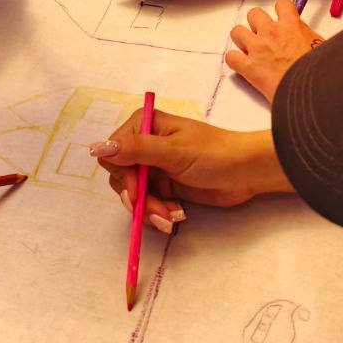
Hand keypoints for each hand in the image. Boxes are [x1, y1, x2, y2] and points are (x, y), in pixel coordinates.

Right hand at [90, 109, 288, 225]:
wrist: (246, 173)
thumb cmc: (213, 154)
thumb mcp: (173, 152)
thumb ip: (135, 150)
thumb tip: (96, 147)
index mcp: (145, 125)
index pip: (112, 153)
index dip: (122, 176)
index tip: (137, 192)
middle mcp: (146, 143)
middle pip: (120, 177)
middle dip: (139, 199)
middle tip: (159, 210)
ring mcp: (155, 166)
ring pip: (134, 195)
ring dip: (151, 210)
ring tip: (172, 218)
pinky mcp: (166, 185)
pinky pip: (149, 203)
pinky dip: (160, 213)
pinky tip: (177, 215)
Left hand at [226, 0, 321, 99]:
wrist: (314, 90)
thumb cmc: (321, 72)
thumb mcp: (323, 46)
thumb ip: (309, 37)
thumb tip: (306, 37)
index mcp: (291, 26)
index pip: (282, 5)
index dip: (281, 11)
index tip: (282, 18)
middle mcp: (271, 33)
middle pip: (254, 13)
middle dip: (257, 23)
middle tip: (264, 35)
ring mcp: (258, 48)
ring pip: (237, 32)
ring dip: (242, 39)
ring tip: (250, 49)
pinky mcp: (249, 67)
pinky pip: (231, 57)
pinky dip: (234, 61)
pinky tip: (242, 65)